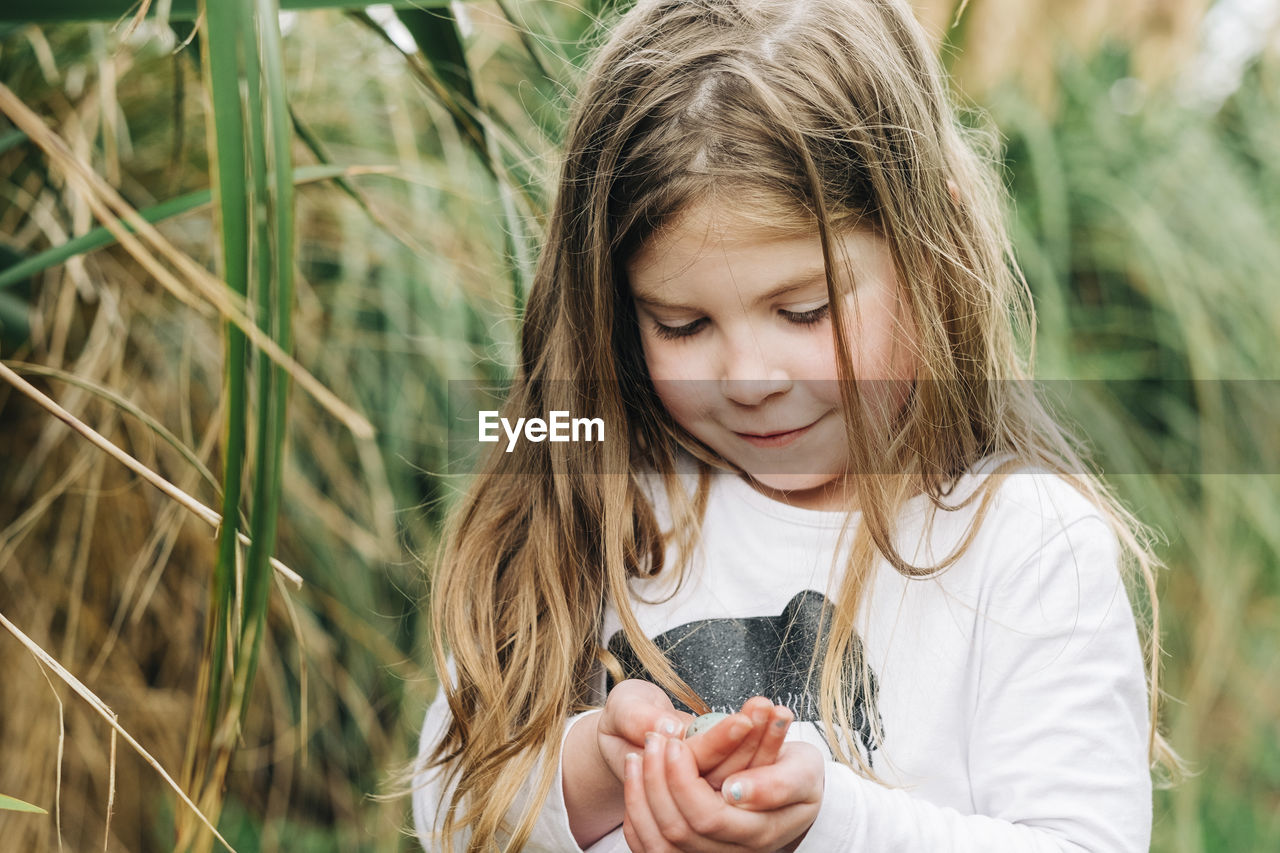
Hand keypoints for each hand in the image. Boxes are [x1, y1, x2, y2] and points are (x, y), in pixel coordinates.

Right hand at [597, 683, 785, 785]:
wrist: (629, 735)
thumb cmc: (627, 718)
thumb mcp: (623, 709)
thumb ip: (637, 718)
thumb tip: (669, 728)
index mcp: (658, 779)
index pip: (695, 766)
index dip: (719, 741)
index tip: (742, 718)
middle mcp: (685, 796)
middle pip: (725, 777)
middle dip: (750, 741)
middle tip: (765, 706)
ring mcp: (706, 794)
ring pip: (741, 776)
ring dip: (762, 741)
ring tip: (772, 707)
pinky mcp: (724, 785)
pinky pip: (750, 771)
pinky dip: (765, 744)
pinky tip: (775, 717)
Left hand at [623, 736, 823, 852]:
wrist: (791, 785)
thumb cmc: (797, 771)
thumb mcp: (805, 769)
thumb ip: (779, 783)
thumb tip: (736, 792)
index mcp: (761, 831)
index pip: (709, 817)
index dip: (685, 782)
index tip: (676, 742)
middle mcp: (734, 852)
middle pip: (679, 830)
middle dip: (659, 780)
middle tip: (656, 738)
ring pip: (659, 841)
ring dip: (642, 792)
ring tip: (642, 750)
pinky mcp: (690, 852)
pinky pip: (649, 846)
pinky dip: (637, 810)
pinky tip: (637, 772)